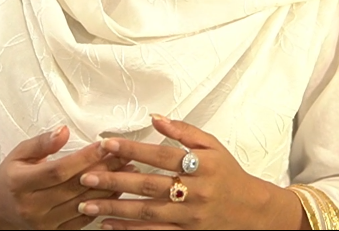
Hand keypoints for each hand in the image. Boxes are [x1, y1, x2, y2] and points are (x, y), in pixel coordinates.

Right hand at [0, 125, 131, 229]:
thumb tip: (63, 131)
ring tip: (128, 170)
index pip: (58, 171)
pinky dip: (101, 206)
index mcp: (20, 183)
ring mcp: (43, 224)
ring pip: (81, 206)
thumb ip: (41, 143)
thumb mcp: (18, 154)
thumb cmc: (10, 178)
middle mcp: (32, 207)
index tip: (104, 145)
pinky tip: (116, 191)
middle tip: (125, 154)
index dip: (83, 158)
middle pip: (73, 188)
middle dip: (103, 170)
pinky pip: (81, 222)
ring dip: (108, 188)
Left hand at [75, 114, 303, 229]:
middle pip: (149, 185)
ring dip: (115, 209)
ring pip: (147, 212)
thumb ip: (184, 131)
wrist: (252, 211)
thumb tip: (155, 118)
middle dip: (114, 181)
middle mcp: (194, 191)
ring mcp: (189, 216)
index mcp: (200, 165)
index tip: (106, 144)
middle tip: (86, 176)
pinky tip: (109, 227)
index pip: (160, 155)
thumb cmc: (228, 173)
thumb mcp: (212, 145)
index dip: (133, 149)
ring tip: (87, 205)